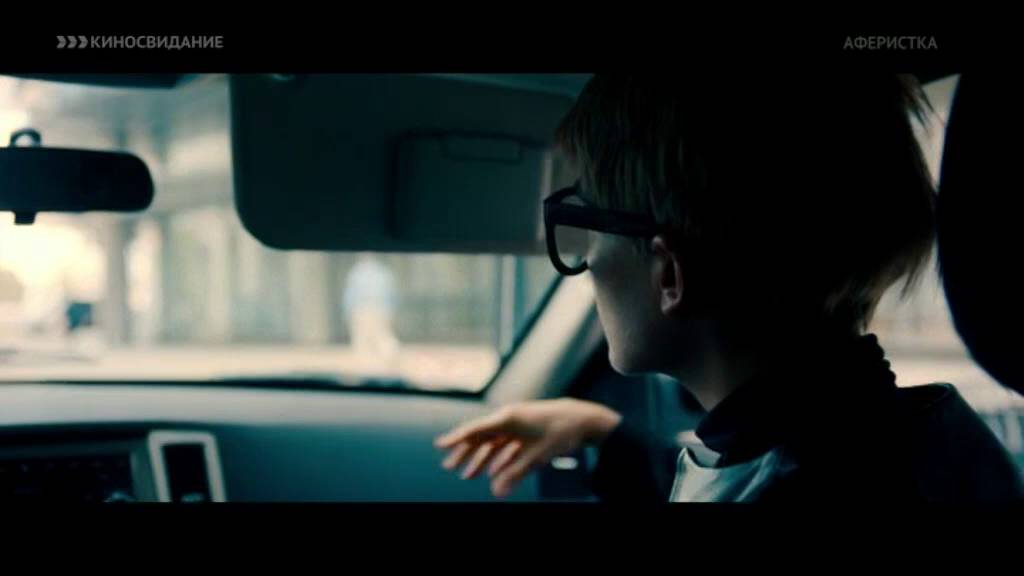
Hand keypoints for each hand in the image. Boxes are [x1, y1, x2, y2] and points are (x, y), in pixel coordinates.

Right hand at [434, 398, 621, 497]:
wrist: (582, 419)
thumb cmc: (560, 433)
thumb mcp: (537, 456)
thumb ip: (514, 474)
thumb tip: (496, 492)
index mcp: (508, 418)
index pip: (476, 429)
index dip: (456, 438)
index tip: (439, 445)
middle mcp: (509, 418)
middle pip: (480, 436)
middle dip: (465, 454)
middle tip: (449, 468)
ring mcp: (517, 424)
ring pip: (491, 442)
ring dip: (480, 459)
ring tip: (467, 476)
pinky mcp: (525, 430)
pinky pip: (504, 445)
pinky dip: (496, 458)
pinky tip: (490, 472)